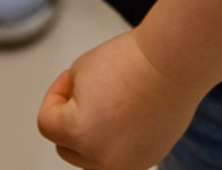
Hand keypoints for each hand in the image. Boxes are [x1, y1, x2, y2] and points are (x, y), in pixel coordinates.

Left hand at [35, 29, 201, 169]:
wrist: (174, 63)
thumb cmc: (133, 62)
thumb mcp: (79, 71)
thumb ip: (67, 100)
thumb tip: (71, 116)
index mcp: (79, 134)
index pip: (47, 123)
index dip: (55, 95)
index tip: (70, 80)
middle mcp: (103, 158)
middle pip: (67, 147)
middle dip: (71, 121)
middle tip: (89, 93)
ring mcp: (128, 163)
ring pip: (93, 157)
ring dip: (93, 135)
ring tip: (110, 103)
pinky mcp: (149, 160)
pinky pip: (120, 155)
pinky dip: (119, 139)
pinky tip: (129, 114)